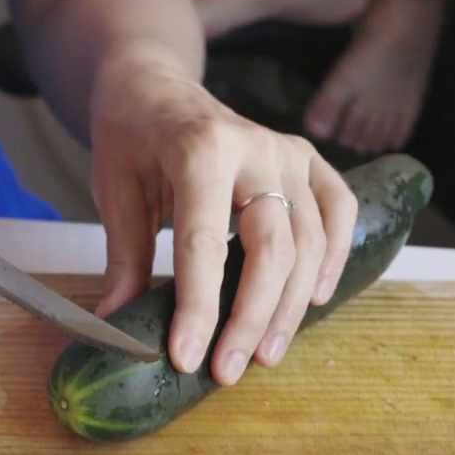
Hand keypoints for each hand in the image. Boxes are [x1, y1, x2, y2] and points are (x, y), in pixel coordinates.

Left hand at [88, 53, 356, 384]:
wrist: (154, 85)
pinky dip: (334, 258)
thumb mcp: (114, 193)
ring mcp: (288, 151)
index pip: (204, 245)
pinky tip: (311, 299)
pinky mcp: (308, 157)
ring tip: (264, 353)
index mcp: (198, 151)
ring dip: (289, 306)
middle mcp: (254, 147)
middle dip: (250, 317)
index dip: (198, 309)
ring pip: (310, 240)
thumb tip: (118, 325)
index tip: (186, 359)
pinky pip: (339, 210)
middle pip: (271, 247)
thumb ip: (125, 260)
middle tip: (229, 370)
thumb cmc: (131, 137)